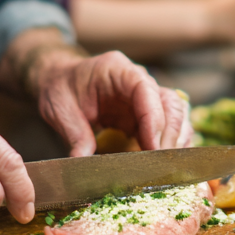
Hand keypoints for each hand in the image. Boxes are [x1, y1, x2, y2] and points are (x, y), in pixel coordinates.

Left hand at [24, 47, 191, 157]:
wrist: (59, 81)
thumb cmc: (60, 88)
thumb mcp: (60, 109)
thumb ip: (74, 134)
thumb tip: (83, 163)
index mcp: (118, 70)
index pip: (146, 89)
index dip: (154, 119)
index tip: (153, 148)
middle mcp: (138, 80)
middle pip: (169, 102)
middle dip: (170, 133)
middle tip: (161, 163)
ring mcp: (145, 97)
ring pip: (176, 113)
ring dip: (175, 139)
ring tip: (168, 165)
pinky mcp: (145, 114)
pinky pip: (168, 125)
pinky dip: (171, 143)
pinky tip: (165, 161)